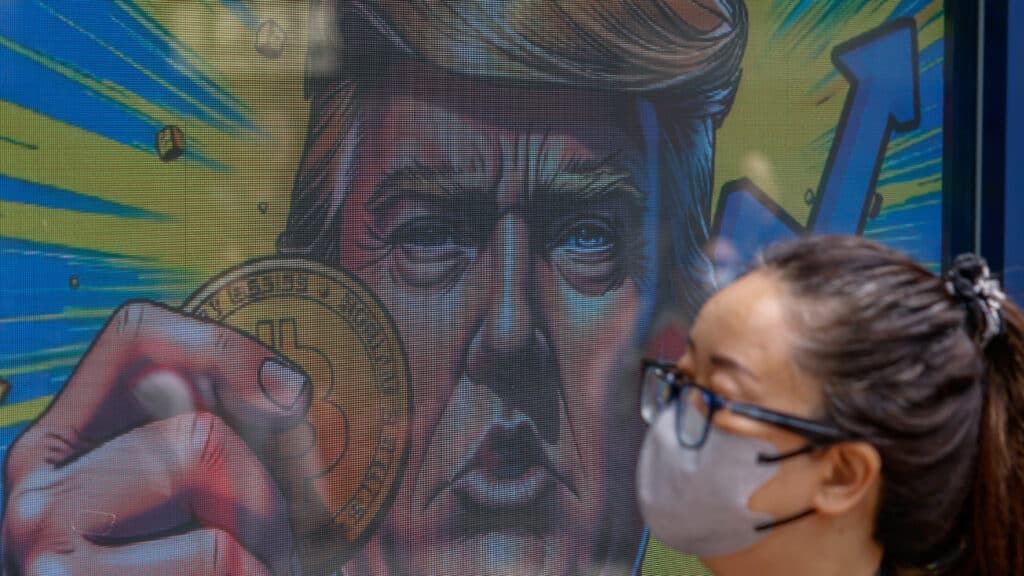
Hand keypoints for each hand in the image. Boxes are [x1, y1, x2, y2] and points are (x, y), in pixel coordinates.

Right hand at [2, 301, 311, 575]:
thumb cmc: (168, 573)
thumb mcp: (175, 502)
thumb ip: (206, 438)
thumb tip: (285, 391)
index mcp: (55, 447)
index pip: (136, 335)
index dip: (227, 346)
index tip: (293, 392)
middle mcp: (33, 495)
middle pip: (200, 435)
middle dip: (270, 496)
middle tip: (273, 544)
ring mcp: (45, 562)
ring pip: (221, 515)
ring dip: (271, 556)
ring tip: (253, 575)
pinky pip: (225, 567)